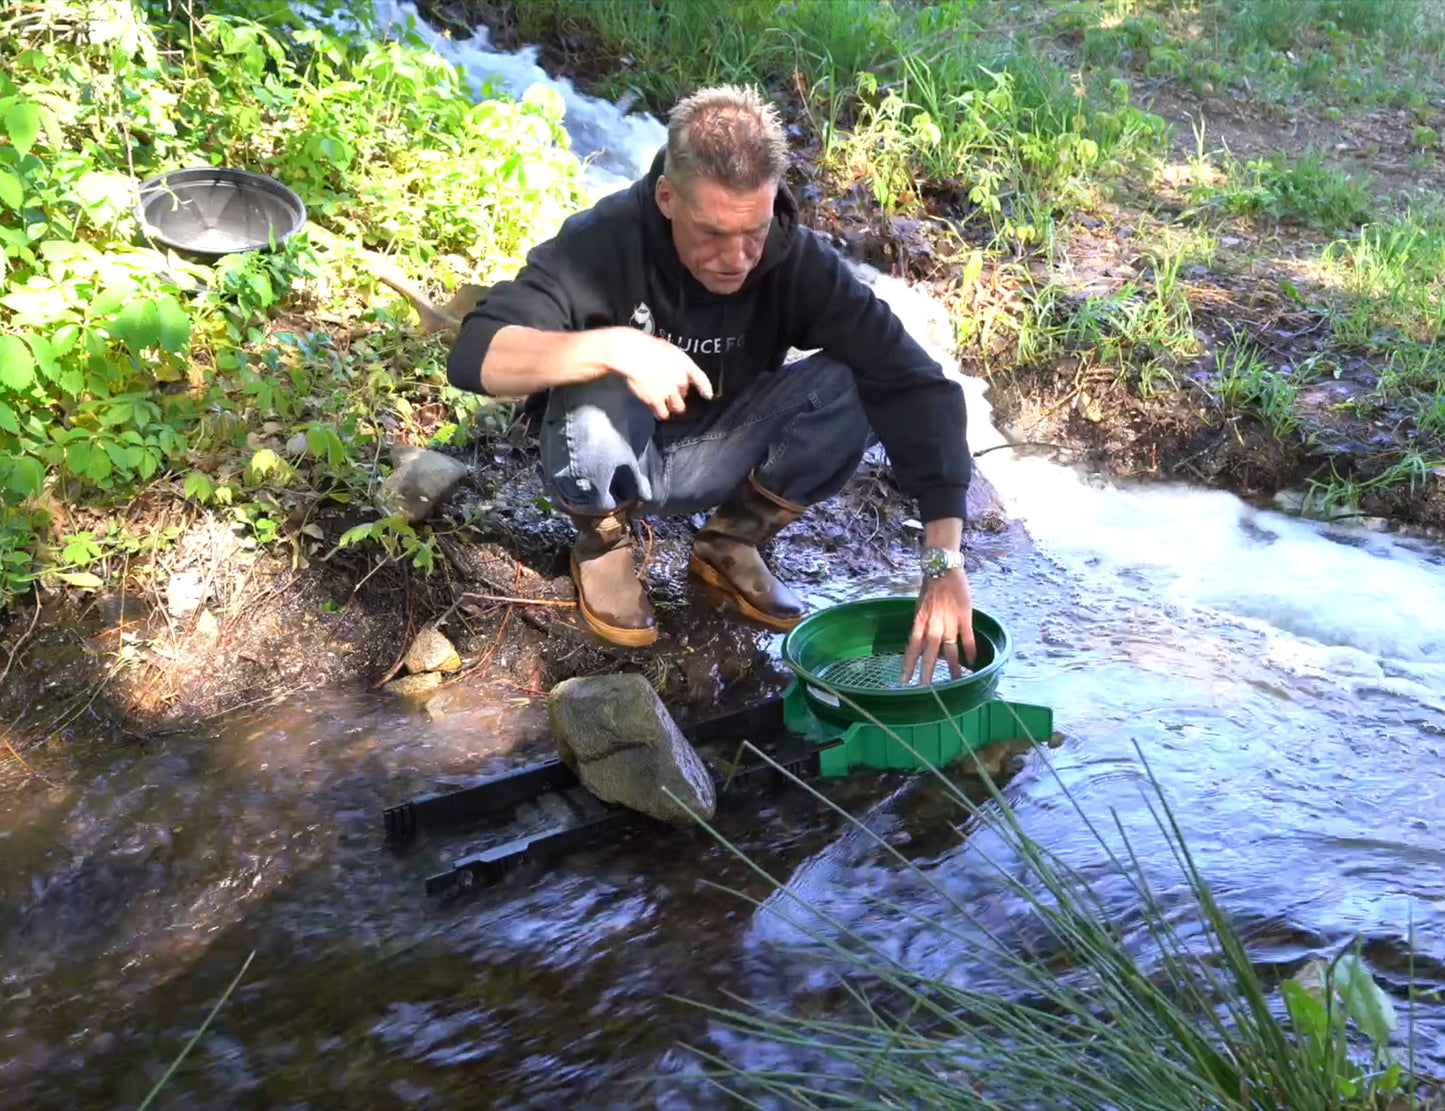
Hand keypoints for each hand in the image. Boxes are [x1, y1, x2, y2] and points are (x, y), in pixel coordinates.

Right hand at [602, 328, 713, 418]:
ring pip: (677, 407)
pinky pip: (663, 413)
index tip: (707, 395)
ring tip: (664, 405)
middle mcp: (680, 380)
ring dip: (672, 406)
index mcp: (684, 363)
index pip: (701, 378)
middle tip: (669, 394)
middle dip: (678, 394)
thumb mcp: (665, 347)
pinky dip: (660, 413)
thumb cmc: (643, 345)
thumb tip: (671, 366)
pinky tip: (655, 411)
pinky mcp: (656, 401)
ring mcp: (670, 392)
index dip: (705, 387)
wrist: (630, 355)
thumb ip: (672, 360)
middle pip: (685, 394)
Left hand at [900, 568, 976, 685]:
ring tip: (955, 682)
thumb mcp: (919, 607)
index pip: (911, 647)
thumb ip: (920, 625)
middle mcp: (933, 625)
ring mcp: (949, 621)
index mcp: (920, 622)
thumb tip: (918, 642)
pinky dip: (970, 650)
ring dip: (953, 667)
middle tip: (925, 689)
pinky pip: (967, 638)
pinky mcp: (964, 616)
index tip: (904, 681)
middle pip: (929, 653)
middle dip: (927, 672)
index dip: (908, 664)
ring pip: (950, 649)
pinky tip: (972, 663)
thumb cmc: (930, 587)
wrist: (943, 568)